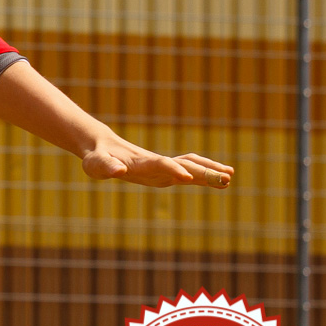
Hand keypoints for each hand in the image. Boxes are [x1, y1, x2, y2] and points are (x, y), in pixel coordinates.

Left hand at [82, 133, 233, 188]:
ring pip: (191, 164)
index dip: (172, 169)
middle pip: (183, 164)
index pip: (160, 164)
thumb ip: (106, 166)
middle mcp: (156, 162)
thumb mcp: (95, 165)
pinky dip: (206, 173)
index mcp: (140, 162)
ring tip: (230, 176)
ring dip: (210, 170)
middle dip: (203, 171)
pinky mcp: (165, 171)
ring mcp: (163, 166)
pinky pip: (190, 170)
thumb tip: (117, 170)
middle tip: (226, 178)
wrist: (102, 146)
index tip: (187, 177)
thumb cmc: (96, 158)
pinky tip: (223, 179)